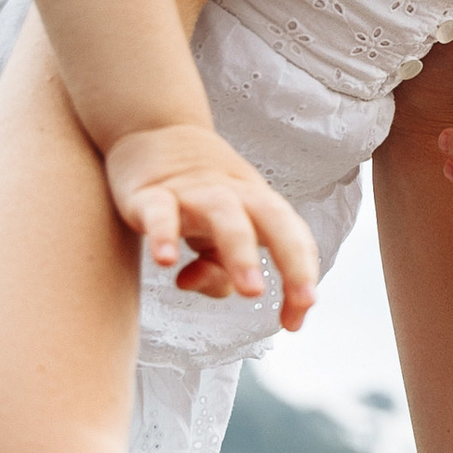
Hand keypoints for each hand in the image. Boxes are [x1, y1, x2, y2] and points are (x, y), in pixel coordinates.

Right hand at [103, 123, 321, 326]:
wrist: (152, 130)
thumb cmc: (196, 193)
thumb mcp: (216, 233)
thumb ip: (219, 268)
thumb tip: (215, 288)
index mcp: (258, 204)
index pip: (292, 239)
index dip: (301, 278)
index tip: (294, 322)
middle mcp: (233, 196)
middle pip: (272, 221)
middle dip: (292, 261)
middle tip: (302, 300)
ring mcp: (192, 192)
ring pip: (224, 216)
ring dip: (241, 252)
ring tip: (250, 289)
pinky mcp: (150, 194)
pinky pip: (160, 213)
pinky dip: (164, 234)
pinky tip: (166, 261)